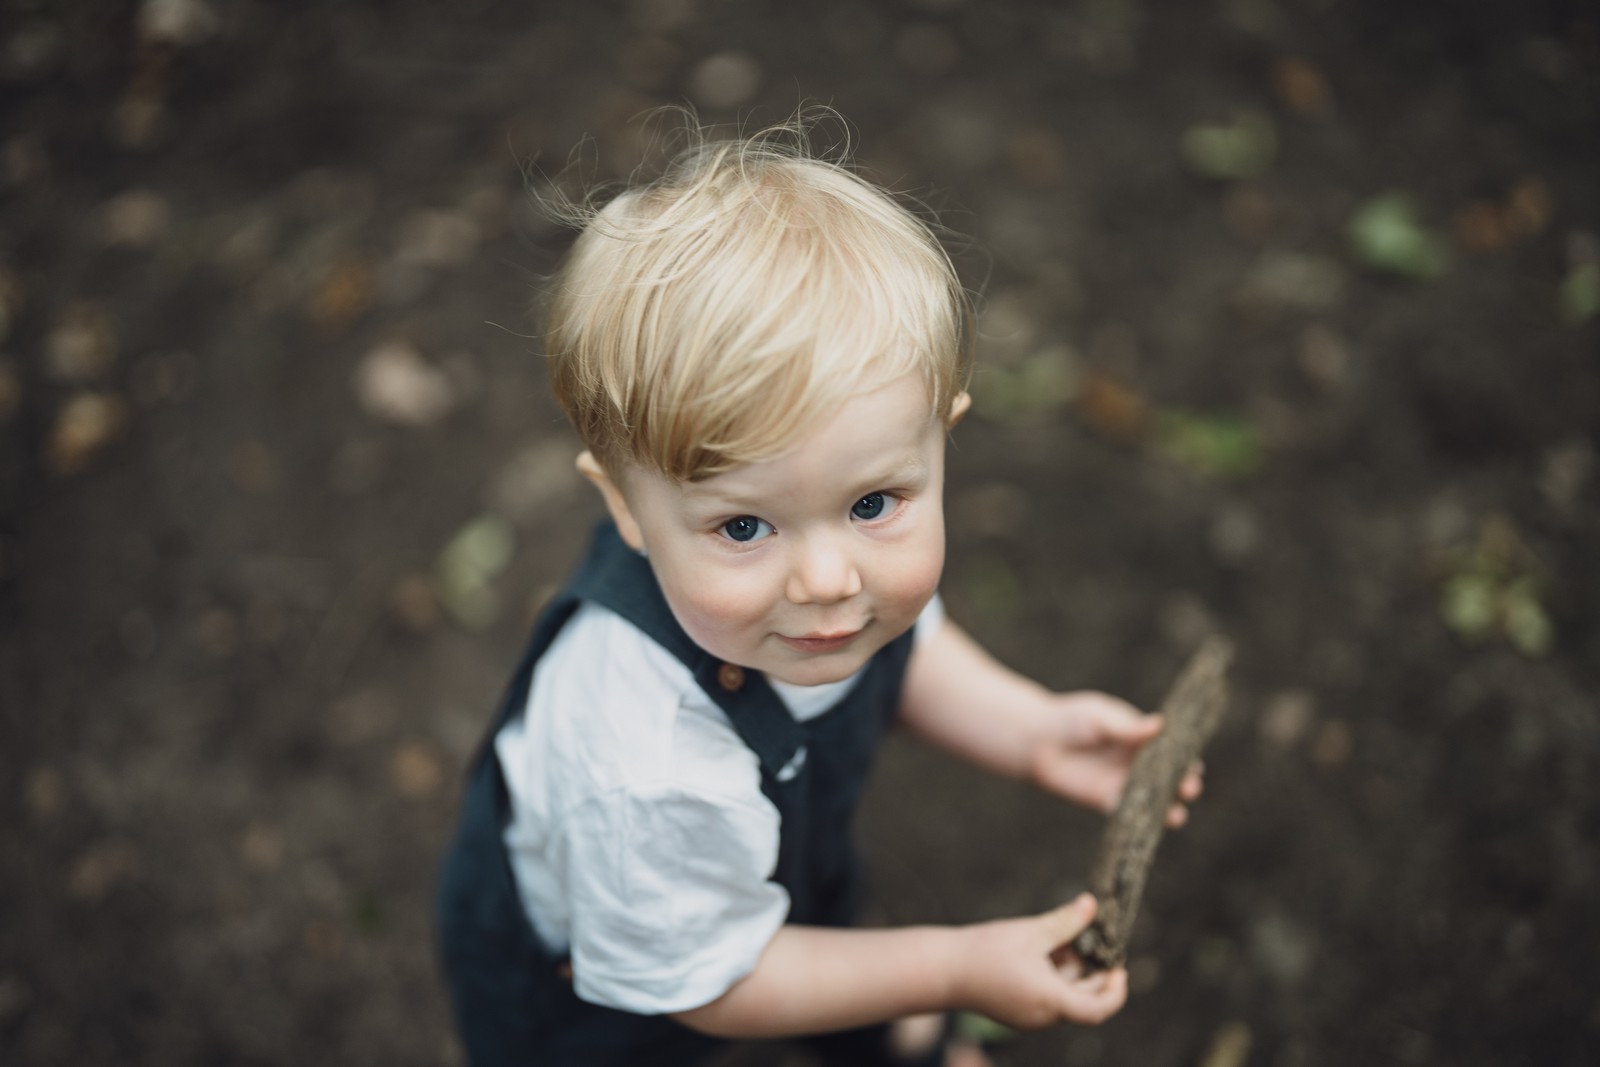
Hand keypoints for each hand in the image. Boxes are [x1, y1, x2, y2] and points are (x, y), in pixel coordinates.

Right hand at [951, 894, 1126, 1028]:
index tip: (1119, 969)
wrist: (943, 970)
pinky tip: (1044, 946)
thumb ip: (1065, 922)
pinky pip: (1045, 995)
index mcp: (1050, 1001)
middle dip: (1092, 972)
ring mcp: (1028, 1015)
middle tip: (1096, 941)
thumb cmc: (986, 951)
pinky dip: (1052, 974)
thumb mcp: (1030, 932)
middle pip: (1082, 1000)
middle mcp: (1042, 1016)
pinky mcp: (1016, 1009)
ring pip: (1063, 995)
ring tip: (1063, 936)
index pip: (1098, 1009)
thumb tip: (1092, 904)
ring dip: (1070, 969)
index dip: (1115, 991)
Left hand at [1028, 692, 1203, 826]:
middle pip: (1168, 778)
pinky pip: (1127, 814)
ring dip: (1167, 809)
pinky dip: (1140, 821)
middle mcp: (1137, 763)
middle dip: (1182, 785)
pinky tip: (1149, 827)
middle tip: (1189, 789)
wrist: (1037, 740)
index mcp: (1141, 738)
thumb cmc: (1070, 720)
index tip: (1195, 766)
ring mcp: (1123, 783)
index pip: (1171, 751)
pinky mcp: (1106, 801)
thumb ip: (1126, 727)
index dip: (1185, 760)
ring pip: (1153, 800)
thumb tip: (1158, 725)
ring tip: (1176, 815)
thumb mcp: (1099, 717)